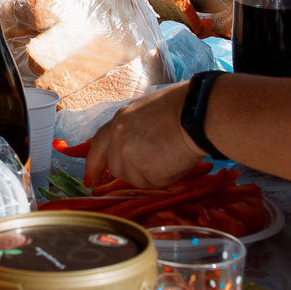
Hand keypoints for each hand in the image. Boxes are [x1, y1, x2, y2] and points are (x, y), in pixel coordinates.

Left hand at [84, 82, 207, 189]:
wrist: (199, 115)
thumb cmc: (183, 106)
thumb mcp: (148, 110)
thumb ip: (134, 128)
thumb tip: (137, 143)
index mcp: (119, 121)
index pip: (97, 147)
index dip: (94, 165)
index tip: (91, 180)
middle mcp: (119, 141)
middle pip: (117, 168)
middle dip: (132, 170)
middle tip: (154, 162)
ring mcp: (130, 158)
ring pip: (135, 179)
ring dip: (150, 174)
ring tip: (169, 154)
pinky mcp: (146, 174)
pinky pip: (153, 183)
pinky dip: (165, 177)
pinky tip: (176, 160)